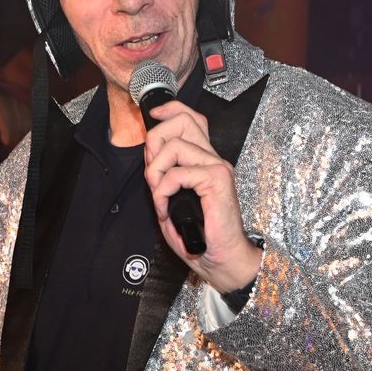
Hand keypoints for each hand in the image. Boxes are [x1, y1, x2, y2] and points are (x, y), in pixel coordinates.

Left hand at [143, 100, 259, 292]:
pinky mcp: (216, 180)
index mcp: (205, 161)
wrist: (222, 260)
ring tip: (159, 196)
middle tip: (152, 173)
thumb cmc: (200, 237)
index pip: (191, 119)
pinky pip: (176, 174)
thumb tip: (149, 159)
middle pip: (183, 121)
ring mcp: (217, 168)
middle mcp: (213, 159)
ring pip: (174, 147)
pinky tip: (165, 210)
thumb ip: (163, 177)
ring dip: (155, 172)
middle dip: (155, 141)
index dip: (170, 110)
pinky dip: (162, 192)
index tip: (153, 116)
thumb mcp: (173, 202)